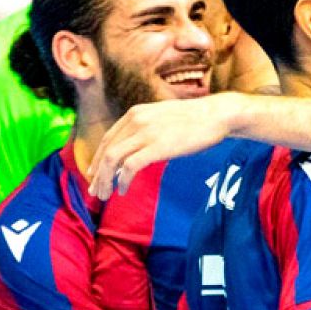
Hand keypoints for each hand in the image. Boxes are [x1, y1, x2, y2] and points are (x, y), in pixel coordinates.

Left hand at [87, 92, 241, 198]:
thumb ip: (145, 128)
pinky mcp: (157, 147)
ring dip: (105, 180)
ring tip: (105, 195)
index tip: (94, 175)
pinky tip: (123, 190)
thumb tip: (135, 148)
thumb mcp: (162, 117)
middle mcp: (135, 121)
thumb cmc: (194, 119)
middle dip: (97, 174)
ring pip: (112, 159)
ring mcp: (145, 133)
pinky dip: (122, 181)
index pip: (108, 139)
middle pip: (106, 151)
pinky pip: (130, 167)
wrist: (216, 115)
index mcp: (135, 114)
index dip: (97, 159)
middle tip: (95, 191)